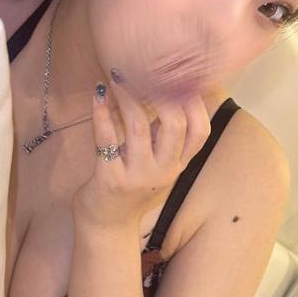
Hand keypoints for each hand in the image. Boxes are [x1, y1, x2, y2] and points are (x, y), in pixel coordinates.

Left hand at [70, 75, 211, 225]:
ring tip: (117, 76)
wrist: (108, 226)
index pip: (200, 132)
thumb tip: (168, 91)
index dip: (196, 102)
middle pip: (175, 124)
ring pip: (138, 126)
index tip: (182, 75)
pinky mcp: (110, 179)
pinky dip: (101, 114)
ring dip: (127, 96)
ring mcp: (137, 176)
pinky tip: (97, 96)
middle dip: (161, 92)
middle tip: (144, 69)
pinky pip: (106, 139)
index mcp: (177, 165)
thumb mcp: (158, 165)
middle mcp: (163, 171)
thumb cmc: (133, 187)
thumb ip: (164, 136)